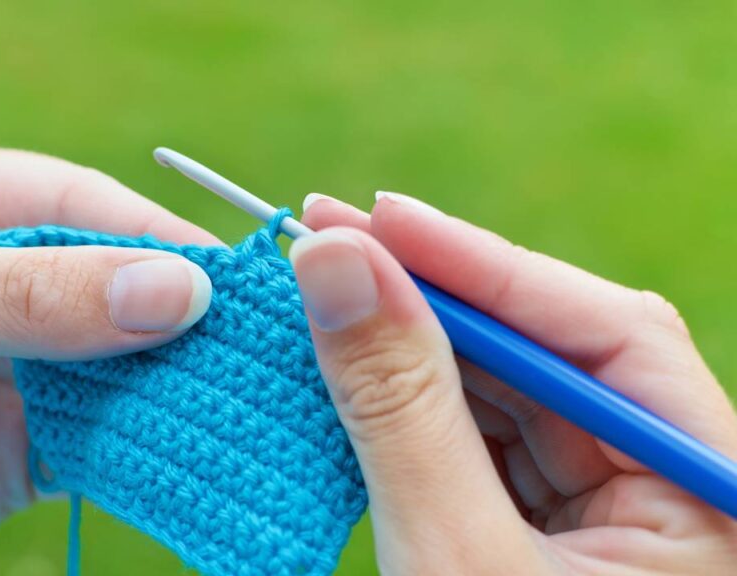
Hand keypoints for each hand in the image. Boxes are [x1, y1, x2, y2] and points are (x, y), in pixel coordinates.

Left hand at [0, 142, 216, 574]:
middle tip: (261, 353)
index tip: (231, 288)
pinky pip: (96, 443)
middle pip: (117, 291)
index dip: (161, 243)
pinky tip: (190, 456)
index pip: (87, 209)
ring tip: (246, 408)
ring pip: (117, 370)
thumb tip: (175, 290)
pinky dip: (142, 451)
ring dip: (172, 390)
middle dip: (180, 324)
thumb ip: (31, 296)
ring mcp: (12, 367)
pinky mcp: (16, 448)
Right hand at [292, 193, 736, 573]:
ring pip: (512, 393)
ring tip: (327, 304)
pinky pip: (489, 439)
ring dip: (416, 351)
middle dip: (434, 301)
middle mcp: (676, 486)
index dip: (481, 265)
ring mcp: (621, 507)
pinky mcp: (561, 526)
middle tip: (329, 244)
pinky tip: (359, 372)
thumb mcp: (453, 554)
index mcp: (711, 492)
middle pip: (553, 353)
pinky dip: (419, 408)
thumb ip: (401, 407)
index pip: (610, 332)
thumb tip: (334, 260)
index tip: (376, 217)